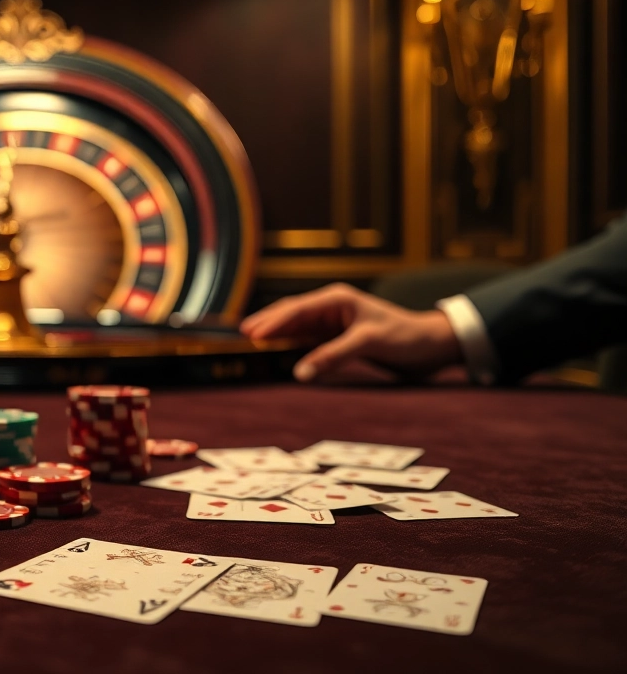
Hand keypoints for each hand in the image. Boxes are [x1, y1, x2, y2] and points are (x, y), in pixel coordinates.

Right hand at [240, 283, 462, 382]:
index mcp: (337, 299)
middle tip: (242, 333)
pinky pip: (307, 339)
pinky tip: (276, 348)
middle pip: (291, 313)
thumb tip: (300, 373)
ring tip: (252, 339)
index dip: (272, 321)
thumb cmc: (404, 336)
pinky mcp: (337, 336)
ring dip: (276, 332)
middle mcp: (331, 307)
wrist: (430, 345)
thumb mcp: (368, 343)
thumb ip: (333, 355)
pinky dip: (290, 343)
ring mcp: (333, 322)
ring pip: (296, 325)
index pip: (297, 309)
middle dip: (267, 322)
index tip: (251, 332)